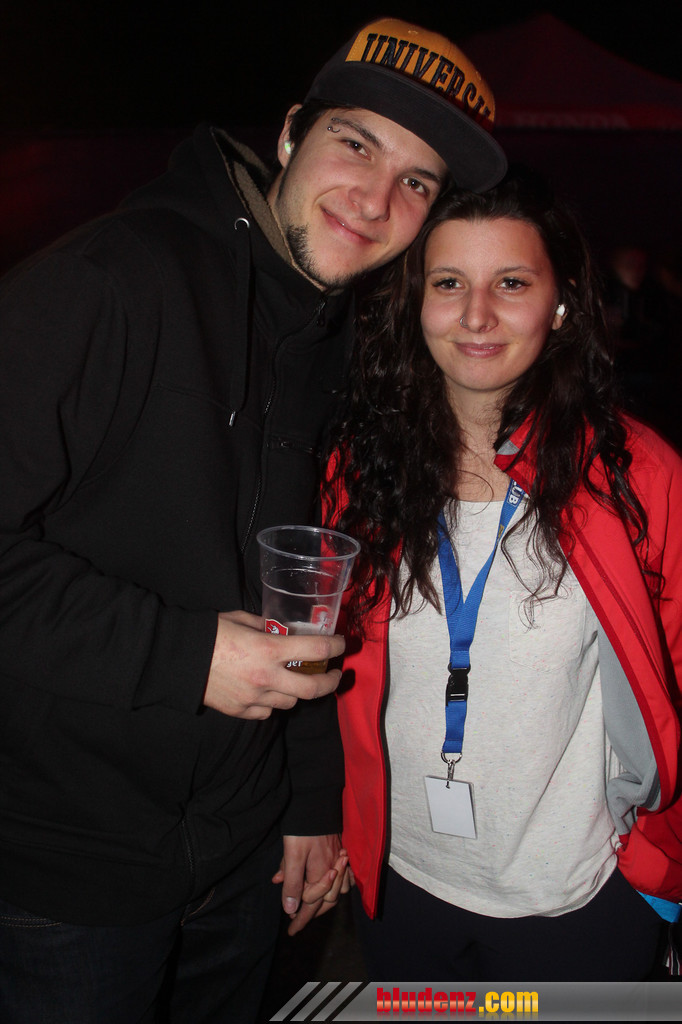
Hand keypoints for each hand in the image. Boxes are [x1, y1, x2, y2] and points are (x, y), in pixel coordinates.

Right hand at [204, 611, 344, 719]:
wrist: (180, 659)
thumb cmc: (212, 633)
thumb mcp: (243, 619)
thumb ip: (267, 626)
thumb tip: (282, 629)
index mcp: (270, 650)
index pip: (317, 650)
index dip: (336, 646)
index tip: (341, 644)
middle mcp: (268, 677)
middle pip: (313, 689)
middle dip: (330, 682)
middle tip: (334, 675)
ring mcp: (255, 698)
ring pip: (291, 703)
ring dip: (297, 692)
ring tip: (294, 681)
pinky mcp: (242, 711)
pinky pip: (267, 711)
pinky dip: (272, 702)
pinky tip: (268, 691)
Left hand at [273, 834, 351, 934]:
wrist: (316, 802)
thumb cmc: (303, 829)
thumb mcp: (292, 856)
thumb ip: (292, 882)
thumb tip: (291, 910)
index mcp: (321, 874)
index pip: (311, 905)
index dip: (300, 920)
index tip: (292, 931)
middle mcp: (333, 870)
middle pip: (326, 901)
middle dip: (312, 913)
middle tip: (298, 921)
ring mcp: (338, 860)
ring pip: (336, 889)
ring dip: (324, 900)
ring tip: (310, 906)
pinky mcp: (339, 849)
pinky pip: (343, 875)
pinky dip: (337, 884)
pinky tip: (331, 883)